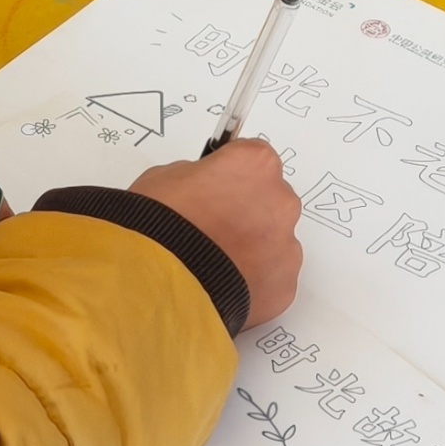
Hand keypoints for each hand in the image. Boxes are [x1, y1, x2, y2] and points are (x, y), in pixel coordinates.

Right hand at [126, 138, 303, 328]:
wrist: (159, 283)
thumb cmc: (159, 228)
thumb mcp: (164, 178)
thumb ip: (197, 177)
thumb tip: (200, 188)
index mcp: (255, 165)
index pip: (255, 159)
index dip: (233, 174)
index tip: (218, 187)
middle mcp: (280, 201)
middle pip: (271, 201)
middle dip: (247, 212)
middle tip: (213, 228)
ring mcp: (286, 246)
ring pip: (274, 242)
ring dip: (252, 248)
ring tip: (214, 262)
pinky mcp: (283, 286)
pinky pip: (272, 278)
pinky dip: (253, 282)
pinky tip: (222, 284)